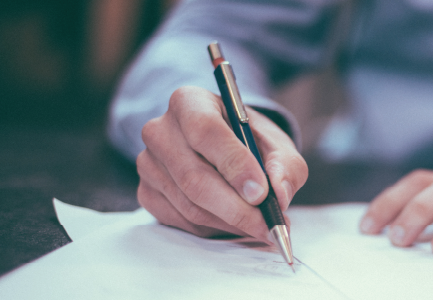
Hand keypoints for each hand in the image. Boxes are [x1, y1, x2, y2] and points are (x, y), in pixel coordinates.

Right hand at [136, 86, 306, 240]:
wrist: (226, 148)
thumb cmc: (250, 141)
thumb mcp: (277, 144)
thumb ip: (285, 165)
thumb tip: (279, 194)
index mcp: (189, 102)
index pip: (205, 131)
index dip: (234, 164)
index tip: (261, 193)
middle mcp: (160, 130)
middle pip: (194, 177)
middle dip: (237, 208)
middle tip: (268, 225)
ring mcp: (148, 164)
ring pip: (190, 205)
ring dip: (230, 223)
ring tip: (261, 226)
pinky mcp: (147, 193)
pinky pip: (182, 221)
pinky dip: (215, 229)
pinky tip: (236, 224)